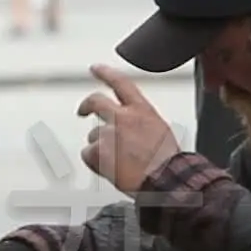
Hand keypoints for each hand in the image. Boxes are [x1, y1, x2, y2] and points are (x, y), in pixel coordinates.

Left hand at [78, 64, 181, 192]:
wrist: (165, 181)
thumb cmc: (168, 162)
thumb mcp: (160, 130)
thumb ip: (141, 123)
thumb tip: (133, 128)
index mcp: (142, 110)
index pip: (120, 83)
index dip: (106, 73)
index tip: (96, 69)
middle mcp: (123, 117)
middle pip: (95, 101)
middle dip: (86, 105)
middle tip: (82, 110)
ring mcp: (109, 134)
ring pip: (93, 136)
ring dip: (101, 147)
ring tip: (117, 162)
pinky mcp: (98, 151)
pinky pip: (87, 154)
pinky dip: (94, 162)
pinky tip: (108, 169)